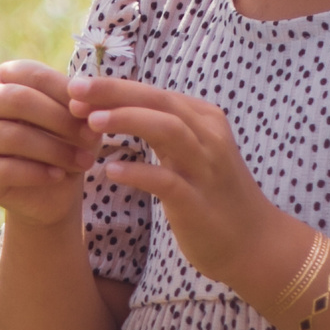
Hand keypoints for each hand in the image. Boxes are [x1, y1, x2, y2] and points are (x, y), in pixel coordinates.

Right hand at [0, 61, 103, 229]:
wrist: (56, 189)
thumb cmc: (68, 142)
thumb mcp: (82, 121)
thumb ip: (83, 107)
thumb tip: (82, 105)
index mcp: (6, 81)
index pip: (30, 74)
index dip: (63, 89)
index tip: (91, 109)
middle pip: (16, 99)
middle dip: (59, 119)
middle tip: (91, 138)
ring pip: (12, 136)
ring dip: (54, 150)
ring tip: (83, 162)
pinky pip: (5, 169)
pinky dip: (38, 173)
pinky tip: (59, 176)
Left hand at [66, 75, 305, 301]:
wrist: (254, 243)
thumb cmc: (211, 194)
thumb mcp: (189, 153)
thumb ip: (160, 129)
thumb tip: (113, 107)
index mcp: (204, 120)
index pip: (155, 93)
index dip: (115, 88)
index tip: (77, 87)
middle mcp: (208, 137)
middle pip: (160, 102)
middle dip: (115, 92)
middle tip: (75, 90)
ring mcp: (206, 169)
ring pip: (168, 130)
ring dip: (128, 120)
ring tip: (91, 122)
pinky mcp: (199, 203)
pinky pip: (168, 181)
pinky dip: (139, 173)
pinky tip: (111, 171)